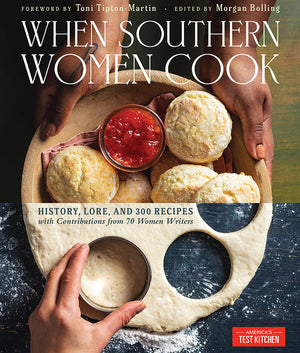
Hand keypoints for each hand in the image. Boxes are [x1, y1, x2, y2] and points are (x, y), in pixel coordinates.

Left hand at [29, 243, 145, 352]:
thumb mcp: (99, 339)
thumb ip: (119, 318)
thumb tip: (138, 305)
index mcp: (64, 312)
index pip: (70, 276)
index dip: (77, 258)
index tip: (84, 247)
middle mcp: (47, 311)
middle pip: (55, 274)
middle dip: (67, 257)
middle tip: (78, 246)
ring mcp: (38, 316)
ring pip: (47, 283)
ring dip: (59, 268)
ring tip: (71, 259)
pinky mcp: (35, 321)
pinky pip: (44, 294)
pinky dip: (54, 283)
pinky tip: (61, 284)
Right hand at [34, 0, 127, 136]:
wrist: (104, 36)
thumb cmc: (87, 59)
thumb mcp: (73, 88)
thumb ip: (61, 110)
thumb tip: (48, 130)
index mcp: (48, 89)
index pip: (39, 117)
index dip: (45, 132)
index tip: (51, 149)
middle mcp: (57, 89)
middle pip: (53, 115)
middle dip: (60, 129)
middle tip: (69, 146)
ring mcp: (70, 86)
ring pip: (68, 110)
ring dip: (73, 122)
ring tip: (79, 138)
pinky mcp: (83, 85)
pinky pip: (80, 103)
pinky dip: (84, 112)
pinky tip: (90, 121)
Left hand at [199, 46, 273, 179]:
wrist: (223, 50)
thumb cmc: (239, 72)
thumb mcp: (248, 101)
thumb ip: (253, 128)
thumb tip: (258, 155)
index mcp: (260, 122)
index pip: (264, 154)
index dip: (263, 172)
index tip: (260, 191)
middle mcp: (248, 124)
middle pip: (247, 154)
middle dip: (242, 171)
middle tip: (235, 189)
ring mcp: (233, 120)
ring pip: (231, 147)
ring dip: (226, 163)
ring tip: (219, 180)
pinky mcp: (219, 115)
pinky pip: (217, 136)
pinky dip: (214, 148)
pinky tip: (208, 159)